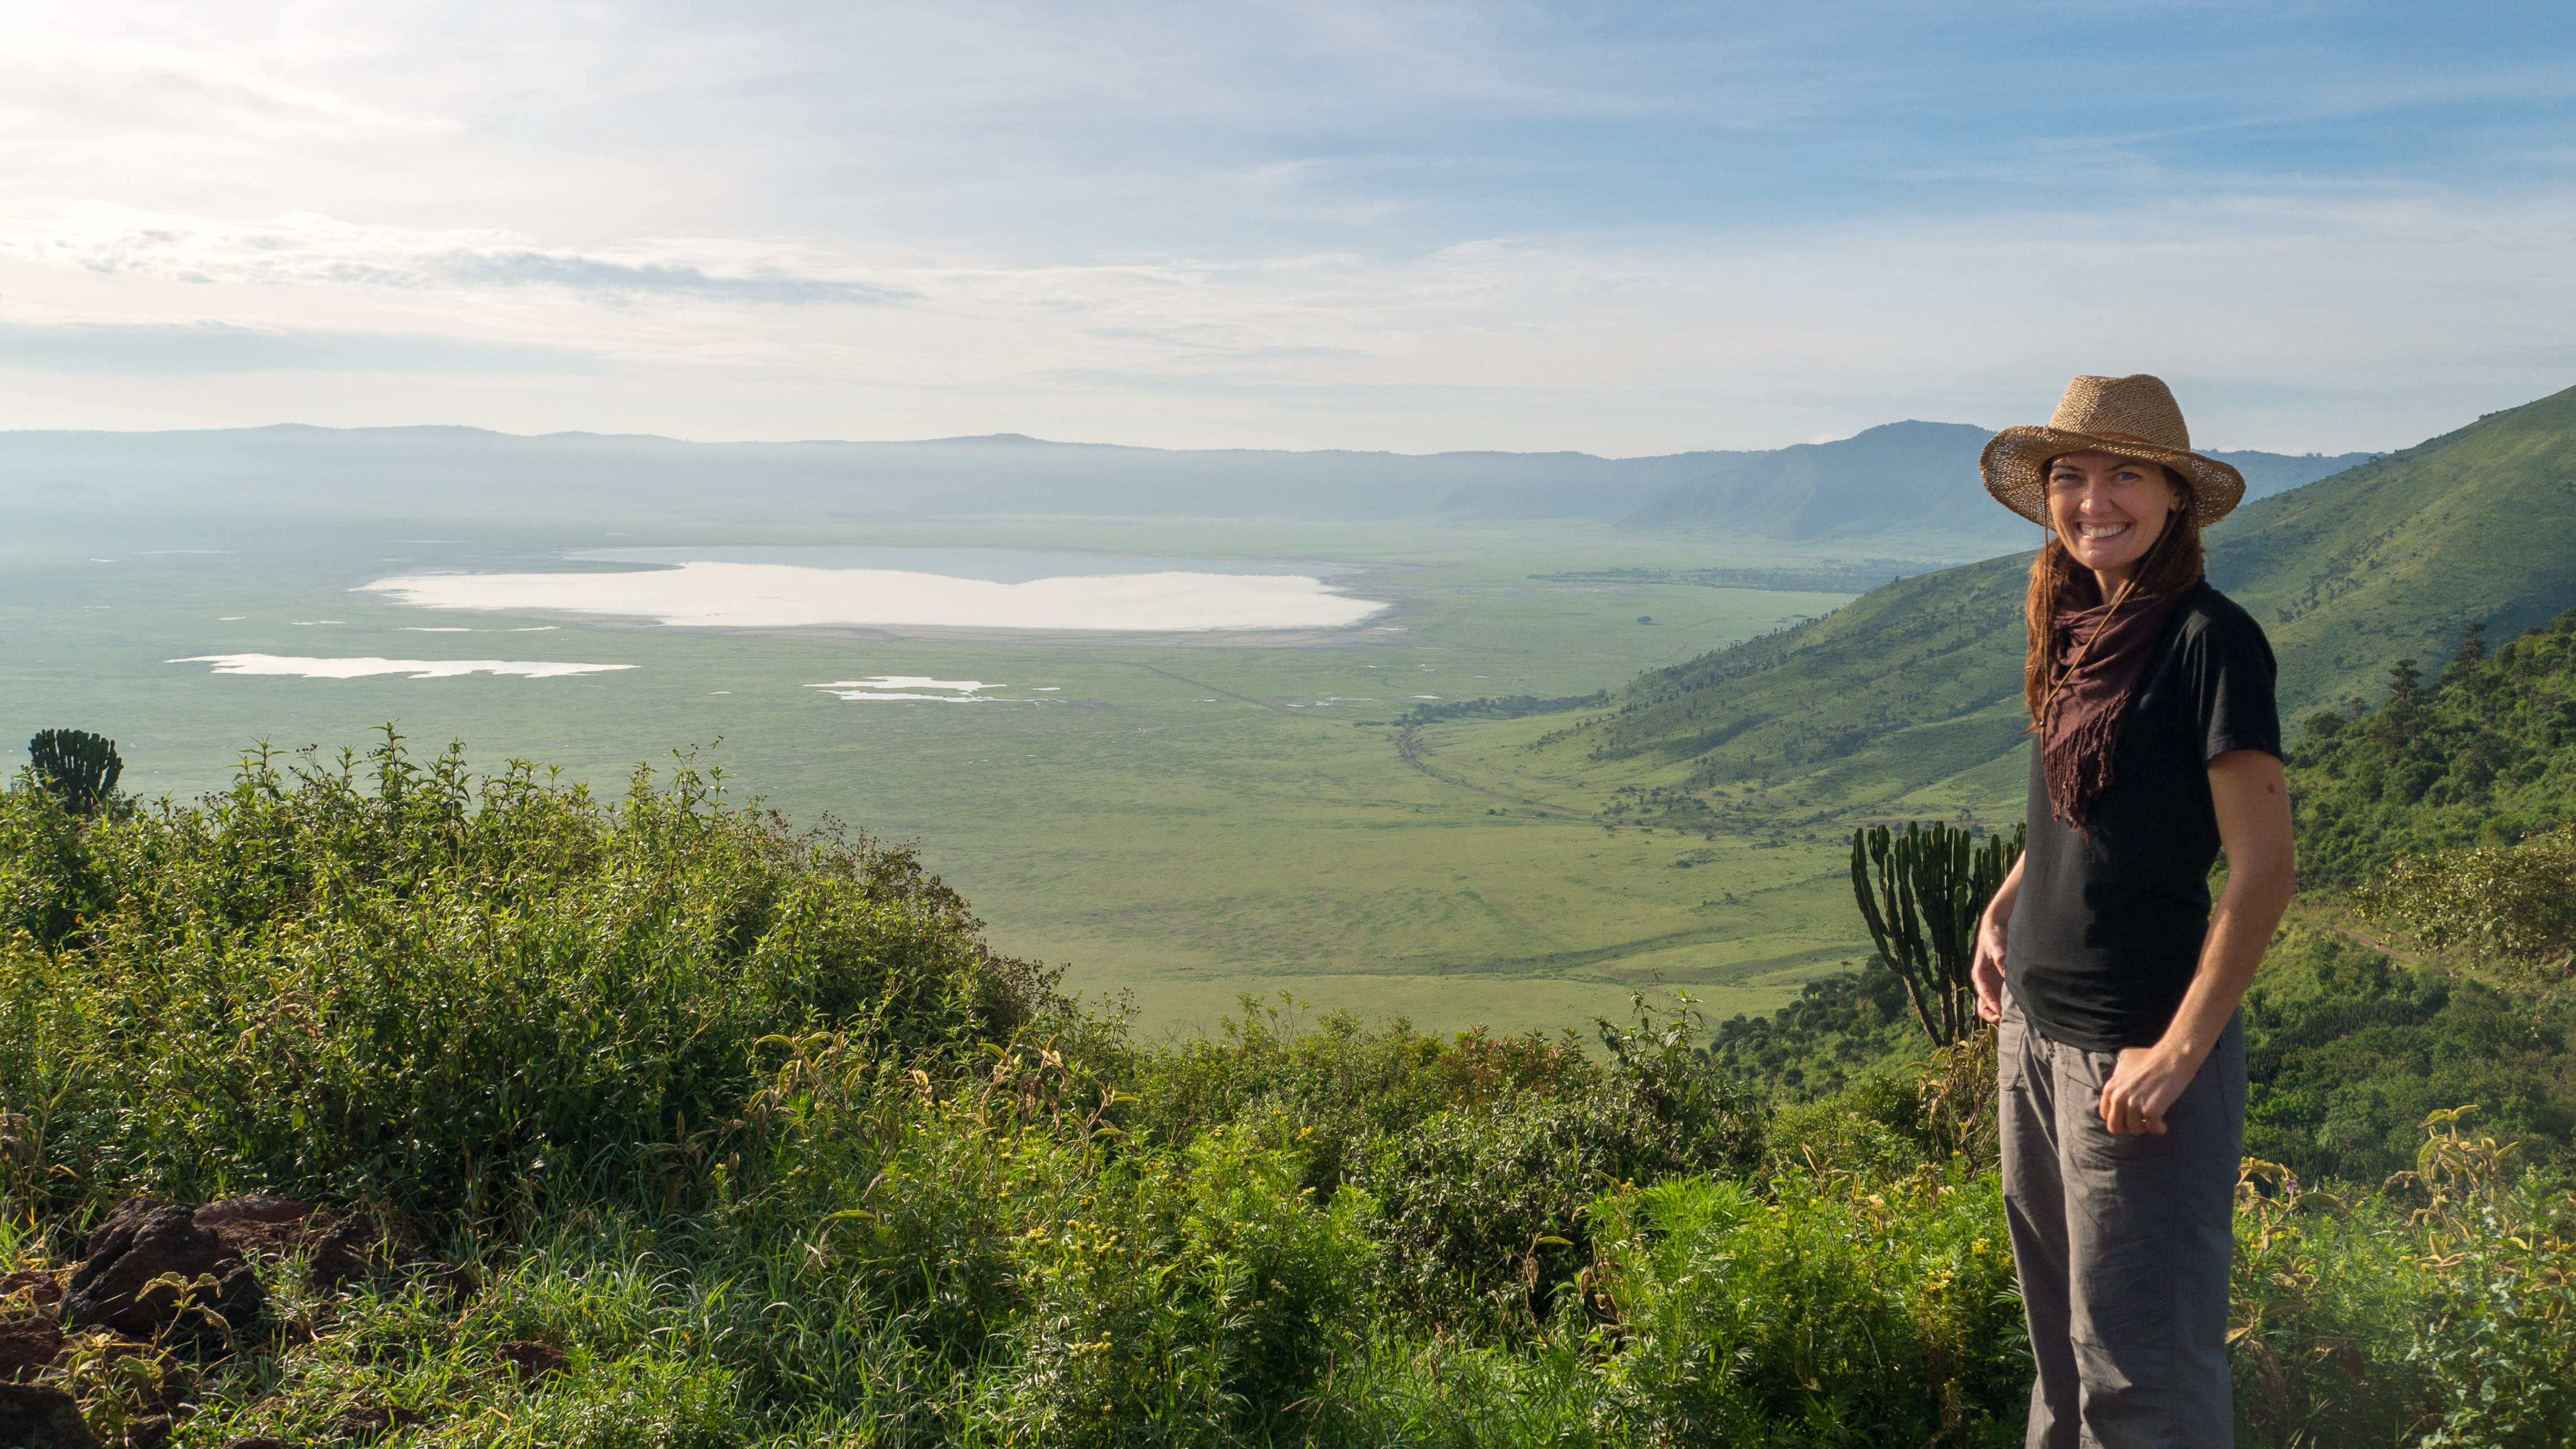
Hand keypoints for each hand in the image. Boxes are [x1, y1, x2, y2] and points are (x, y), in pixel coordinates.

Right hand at [1971, 907, 2007, 1023]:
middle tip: (2003, 1020)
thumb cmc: (1993, 935)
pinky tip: (2018, 1008)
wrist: (1995, 926)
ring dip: (1998, 1012)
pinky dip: (2006, 1005)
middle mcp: (1984, 981)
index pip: (1982, 993)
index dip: (1990, 1004)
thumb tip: (2005, 972)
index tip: (2000, 1012)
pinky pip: (2001, 998)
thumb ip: (2000, 958)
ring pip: (1991, 1004)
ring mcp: (1992, 983)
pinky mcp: (2000, 981)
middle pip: (1983, 1004)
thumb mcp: (1996, 944)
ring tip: (2011, 1018)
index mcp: (1979, 973)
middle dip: (1991, 1014)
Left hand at [2098, 1045, 2194, 1134]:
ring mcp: (2134, 1104)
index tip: (2129, 1116)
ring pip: (2135, 1130)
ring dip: (2145, 1128)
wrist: (2171, 1057)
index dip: (2118, 1118)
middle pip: (2115, 1127)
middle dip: (2128, 1127)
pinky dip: (2159, 1129)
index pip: (2105, 1114)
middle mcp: (2118, 1097)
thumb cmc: (2150, 1057)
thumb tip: (2116, 1082)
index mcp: (2110, 1088)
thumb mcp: (2124, 1059)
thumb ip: (2116, 1073)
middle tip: (2141, 1122)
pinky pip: (2153, 1129)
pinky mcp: (2151, 1110)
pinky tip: (2163, 1124)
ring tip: (2153, 1120)